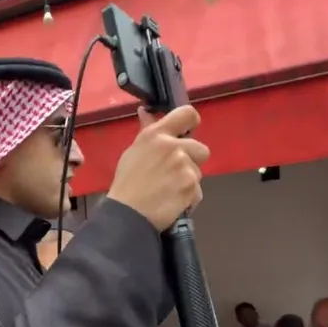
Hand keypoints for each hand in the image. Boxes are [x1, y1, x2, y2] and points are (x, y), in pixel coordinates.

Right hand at [108, 105, 210, 231]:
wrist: (128, 214)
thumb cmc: (127, 183)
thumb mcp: (134, 152)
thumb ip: (147, 131)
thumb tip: (146, 112)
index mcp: (157, 135)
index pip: (187, 114)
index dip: (191, 121)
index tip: (188, 130)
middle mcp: (174, 147)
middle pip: (201, 148)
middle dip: (192, 160)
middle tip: (174, 172)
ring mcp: (185, 167)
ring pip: (198, 171)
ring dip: (188, 180)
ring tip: (169, 190)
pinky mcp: (192, 187)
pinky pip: (197, 191)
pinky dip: (188, 197)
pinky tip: (173, 201)